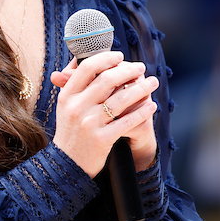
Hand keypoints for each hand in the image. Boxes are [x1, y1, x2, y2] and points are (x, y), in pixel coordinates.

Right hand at [50, 51, 159, 175]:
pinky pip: (127, 122)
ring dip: (141, 88)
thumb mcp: (66, 107)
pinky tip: (152, 106)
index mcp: (67, 96)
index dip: (106, 58)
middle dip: (128, 70)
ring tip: (153, 82)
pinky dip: (142, 112)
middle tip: (141, 67)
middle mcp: (76, 108)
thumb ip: (75, 84)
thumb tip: (88, 60)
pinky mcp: (102, 140)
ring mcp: (89, 124)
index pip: (87, 68)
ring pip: (121, 99)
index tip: (120, 56)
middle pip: (107, 80)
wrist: (67, 164)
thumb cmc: (71, 131)